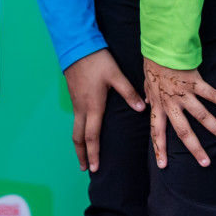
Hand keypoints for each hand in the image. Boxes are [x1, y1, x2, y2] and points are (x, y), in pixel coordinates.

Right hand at [64, 49, 144, 172]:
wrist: (76, 46)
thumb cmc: (97, 61)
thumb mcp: (116, 75)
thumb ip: (129, 92)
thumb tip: (142, 108)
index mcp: (93, 106)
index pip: (92, 136)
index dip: (93, 153)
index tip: (94, 167)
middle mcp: (82, 108)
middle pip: (78, 137)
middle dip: (82, 154)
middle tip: (86, 168)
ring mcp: (75, 102)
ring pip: (75, 128)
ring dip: (79, 143)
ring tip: (83, 155)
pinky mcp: (73, 96)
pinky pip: (75, 119)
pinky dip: (78, 131)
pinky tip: (84, 131)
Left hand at [142, 56, 215, 168]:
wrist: (160, 46)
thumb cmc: (153, 64)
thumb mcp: (146, 82)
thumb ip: (147, 95)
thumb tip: (146, 103)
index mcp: (158, 105)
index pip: (157, 131)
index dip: (159, 148)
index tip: (163, 165)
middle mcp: (171, 103)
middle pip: (183, 131)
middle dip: (195, 148)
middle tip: (206, 163)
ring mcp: (184, 94)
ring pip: (202, 116)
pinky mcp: (195, 82)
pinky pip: (212, 94)